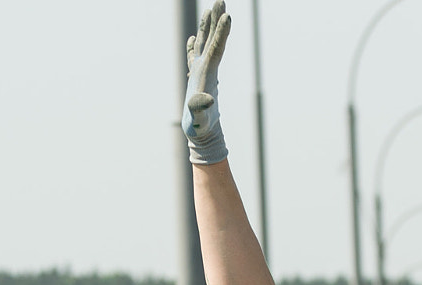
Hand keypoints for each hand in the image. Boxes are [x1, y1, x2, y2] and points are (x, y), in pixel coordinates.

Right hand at [183, 1, 231, 164]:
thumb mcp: (200, 119)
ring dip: (209, 26)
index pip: (217, 49)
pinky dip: (195, 45)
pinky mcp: (197, 78)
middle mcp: (207, 69)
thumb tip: (206, 99)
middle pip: (213, 39)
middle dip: (217, 20)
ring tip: (211, 7)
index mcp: (209, 75)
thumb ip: (201, 108)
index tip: (228, 15)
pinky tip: (194, 37)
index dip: (222, 33)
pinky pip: (195, 56)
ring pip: (205, 43)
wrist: (203, 135)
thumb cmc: (201, 128)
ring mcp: (202, 73)